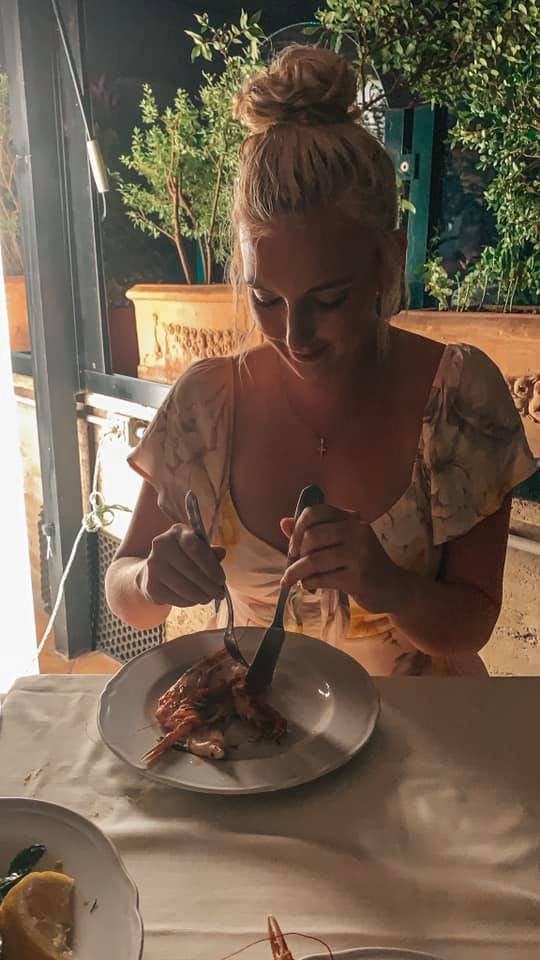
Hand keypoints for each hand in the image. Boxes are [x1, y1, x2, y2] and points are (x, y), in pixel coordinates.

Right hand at [137, 523, 225, 607]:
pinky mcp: (151, 585)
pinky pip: (175, 597)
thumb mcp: (198, 551)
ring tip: (209, 598)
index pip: (195, 547)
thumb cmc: (183, 559)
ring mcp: (153, 565)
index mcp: (177, 532)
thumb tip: (222, 552)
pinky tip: (194, 600)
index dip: (211, 566)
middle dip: (209, 585)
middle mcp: (161, 545)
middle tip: (219, 594)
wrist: (154, 571)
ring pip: (183, 586)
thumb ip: (210, 552)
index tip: (221, 580)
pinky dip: (188, 602)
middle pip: (190, 569)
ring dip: (200, 596)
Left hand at [280, 504, 404, 613]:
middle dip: (297, 553)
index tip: (293, 546)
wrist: (394, 587)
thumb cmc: (363, 563)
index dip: (297, 528)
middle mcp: (357, 531)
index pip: (315, 512)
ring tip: (293, 580)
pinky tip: (308, 585)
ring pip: (314, 559)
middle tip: (295, 565)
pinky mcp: (357, 577)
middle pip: (312, 535)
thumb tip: (283, 523)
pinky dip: (309, 583)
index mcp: (351, 518)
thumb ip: (313, 531)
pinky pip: (322, 578)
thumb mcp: (341, 542)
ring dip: (297, 572)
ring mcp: (359, 554)